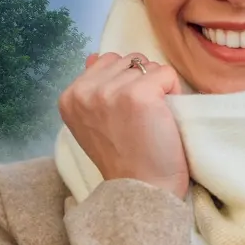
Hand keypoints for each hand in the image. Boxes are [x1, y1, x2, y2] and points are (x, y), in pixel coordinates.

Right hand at [58, 52, 188, 197]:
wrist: (141, 188)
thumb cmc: (123, 158)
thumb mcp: (93, 122)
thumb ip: (92, 88)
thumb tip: (94, 56)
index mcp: (70, 97)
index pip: (106, 61)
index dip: (124, 83)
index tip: (125, 115)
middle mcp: (85, 91)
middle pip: (127, 61)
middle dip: (140, 82)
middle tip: (141, 118)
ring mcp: (110, 91)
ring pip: (147, 66)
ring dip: (157, 87)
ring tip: (152, 118)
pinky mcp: (138, 93)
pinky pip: (166, 74)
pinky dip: (173, 92)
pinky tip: (164, 118)